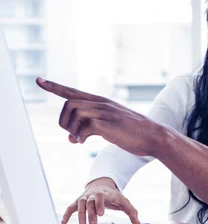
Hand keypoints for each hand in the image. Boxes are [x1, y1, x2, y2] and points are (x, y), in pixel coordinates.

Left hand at [36, 78, 163, 156]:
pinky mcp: (108, 124)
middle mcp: (102, 104)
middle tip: (72, 136)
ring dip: (70, 129)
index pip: (73, 91)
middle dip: (63, 121)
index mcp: (102, 102)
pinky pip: (84, 127)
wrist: (154, 136)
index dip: (54, 87)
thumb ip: (90, 129)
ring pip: (74, 112)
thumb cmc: (133, 133)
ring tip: (79, 140)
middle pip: (68, 103)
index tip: (39, 80)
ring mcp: (105, 113)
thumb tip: (72, 138)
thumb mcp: (110, 128)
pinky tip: (85, 143)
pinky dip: (79, 137)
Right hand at [63, 177, 139, 223]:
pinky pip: (71, 207)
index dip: (100, 204)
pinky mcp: (78, 201)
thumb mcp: (124, 201)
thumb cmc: (113, 195)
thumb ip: (131, 211)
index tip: (101, 214)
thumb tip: (138, 223)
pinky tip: (64, 222)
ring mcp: (84, 197)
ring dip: (81, 214)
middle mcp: (92, 194)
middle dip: (91, 214)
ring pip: (80, 204)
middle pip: (90, 202)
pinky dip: (67, 213)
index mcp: (104, 193)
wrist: (101, 184)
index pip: (101, 197)